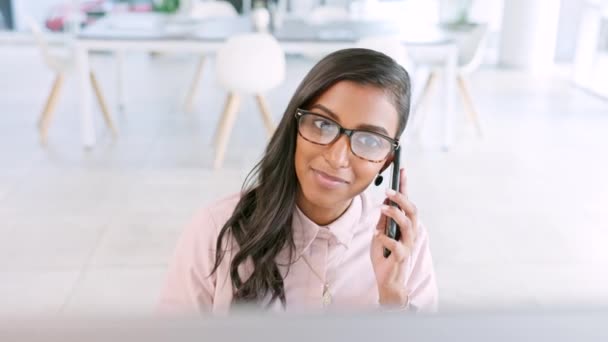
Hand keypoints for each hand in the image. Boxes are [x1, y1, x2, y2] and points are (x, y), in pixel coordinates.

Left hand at [370, 168, 418, 306]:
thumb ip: (384, 219)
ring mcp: (407, 245)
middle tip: (388, 191)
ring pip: (408, 225)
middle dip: (402, 199)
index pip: (407, 203)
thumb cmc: (385, 255)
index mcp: (405, 225)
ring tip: (382, 208)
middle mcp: (409, 233)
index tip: (402, 170)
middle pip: (412, 211)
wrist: (388, 280)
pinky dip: (385, 238)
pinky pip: (396, 245)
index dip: (405, 186)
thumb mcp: (380, 232)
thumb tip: (384, 201)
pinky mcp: (401, 257)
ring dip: (395, 214)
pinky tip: (377, 235)